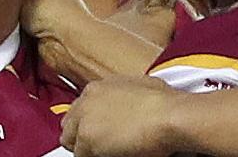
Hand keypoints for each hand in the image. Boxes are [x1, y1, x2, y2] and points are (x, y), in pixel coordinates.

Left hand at [61, 76, 183, 156]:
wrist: (168, 115)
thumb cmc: (164, 102)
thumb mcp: (138, 87)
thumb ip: (120, 95)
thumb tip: (126, 104)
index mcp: (96, 88)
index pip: (77, 112)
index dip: (88, 125)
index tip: (97, 134)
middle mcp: (85, 101)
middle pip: (69, 128)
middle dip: (81, 138)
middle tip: (99, 148)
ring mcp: (84, 121)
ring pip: (74, 145)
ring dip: (89, 150)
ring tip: (111, 151)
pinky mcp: (86, 140)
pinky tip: (115, 154)